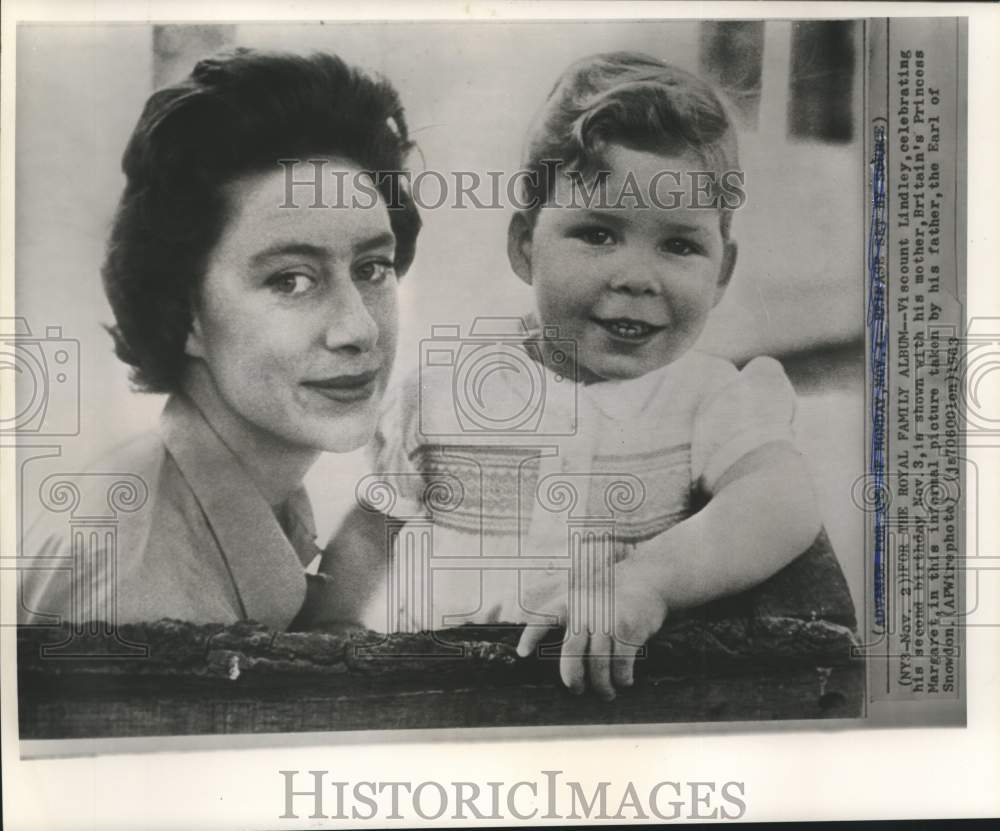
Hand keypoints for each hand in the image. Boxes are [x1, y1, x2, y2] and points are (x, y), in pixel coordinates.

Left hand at [516, 558, 667, 699]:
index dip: (530, 636)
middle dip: (572, 678)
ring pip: (598, 663)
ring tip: (605, 693)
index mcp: (569, 602)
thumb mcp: (586, 603)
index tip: (522, 654)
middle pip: (571, 652)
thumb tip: (564, 664)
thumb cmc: (611, 603)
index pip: (543, 619)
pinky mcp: (628, 628)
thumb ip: (571, 623)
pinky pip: (620, 664)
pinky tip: (624, 681)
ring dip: (602, 685)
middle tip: (576, 689)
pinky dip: (622, 678)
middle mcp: (585, 608)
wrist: (647, 583)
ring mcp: (607, 618)